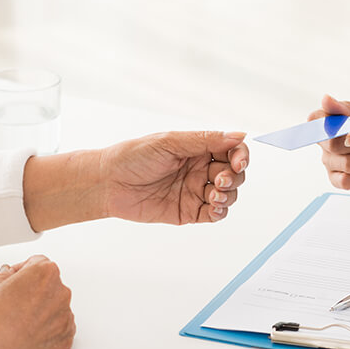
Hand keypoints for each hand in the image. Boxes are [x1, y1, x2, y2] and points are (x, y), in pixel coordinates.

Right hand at [0, 255, 74, 348]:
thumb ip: (3, 275)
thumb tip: (8, 273)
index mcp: (45, 273)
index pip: (38, 263)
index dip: (22, 271)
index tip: (14, 281)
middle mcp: (61, 292)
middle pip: (49, 285)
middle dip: (34, 291)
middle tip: (13, 304)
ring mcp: (66, 317)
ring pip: (55, 307)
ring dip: (42, 311)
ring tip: (18, 323)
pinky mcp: (67, 338)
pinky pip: (59, 328)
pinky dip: (47, 331)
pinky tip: (27, 336)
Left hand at [101, 131, 248, 223]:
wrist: (108, 183)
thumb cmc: (133, 156)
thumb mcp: (170, 142)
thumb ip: (206, 140)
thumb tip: (239, 134)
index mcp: (197, 148)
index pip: (231, 150)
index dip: (241, 156)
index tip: (239, 162)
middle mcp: (199, 169)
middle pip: (234, 174)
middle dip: (233, 178)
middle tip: (218, 180)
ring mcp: (195, 191)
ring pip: (228, 195)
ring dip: (228, 195)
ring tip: (213, 194)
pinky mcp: (189, 211)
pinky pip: (214, 214)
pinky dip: (219, 212)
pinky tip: (212, 207)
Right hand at [308, 95, 349, 189]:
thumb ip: (345, 107)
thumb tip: (326, 99)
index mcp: (326, 121)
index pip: (315, 121)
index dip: (332, 124)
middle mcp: (323, 143)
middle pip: (335, 145)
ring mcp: (329, 162)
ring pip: (347, 164)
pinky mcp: (337, 179)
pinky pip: (346, 181)